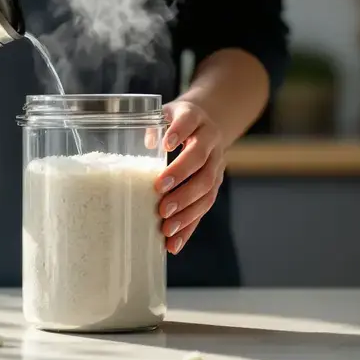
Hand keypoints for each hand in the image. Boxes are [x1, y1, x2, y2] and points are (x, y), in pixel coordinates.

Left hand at [153, 100, 225, 254]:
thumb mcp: (165, 115)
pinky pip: (203, 209)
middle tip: (160, 197)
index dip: (180, 131)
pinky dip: (189, 228)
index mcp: (196, 119)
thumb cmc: (176, 122)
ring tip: (166, 226)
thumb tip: (144, 144)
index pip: (190, 121)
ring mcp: (216, 166)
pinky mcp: (213, 186)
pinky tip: (174, 244)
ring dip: (186, 209)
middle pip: (201, 162)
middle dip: (181, 180)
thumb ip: (152, 126)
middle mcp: (210, 142)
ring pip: (207, 189)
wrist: (208, 124)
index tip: (166, 143)